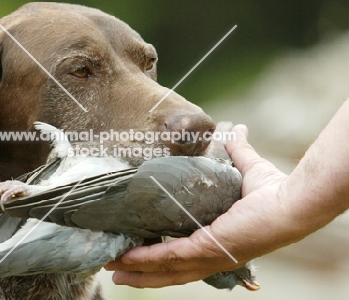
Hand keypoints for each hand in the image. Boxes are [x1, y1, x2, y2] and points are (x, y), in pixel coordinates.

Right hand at [105, 124, 291, 287]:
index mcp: (217, 243)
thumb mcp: (246, 171)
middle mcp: (211, 258)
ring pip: (164, 270)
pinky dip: (146, 259)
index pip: (182, 258)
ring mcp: (208, 255)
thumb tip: (236, 129)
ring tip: (112, 268)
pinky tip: (127, 258)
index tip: (135, 254)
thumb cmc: (274, 192)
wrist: (290, 201)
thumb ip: (236, 152)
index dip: (158, 258)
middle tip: (114, 271)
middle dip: (141, 274)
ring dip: (136, 270)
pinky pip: (169, 257)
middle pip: (168, 272)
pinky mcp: (206, 248)